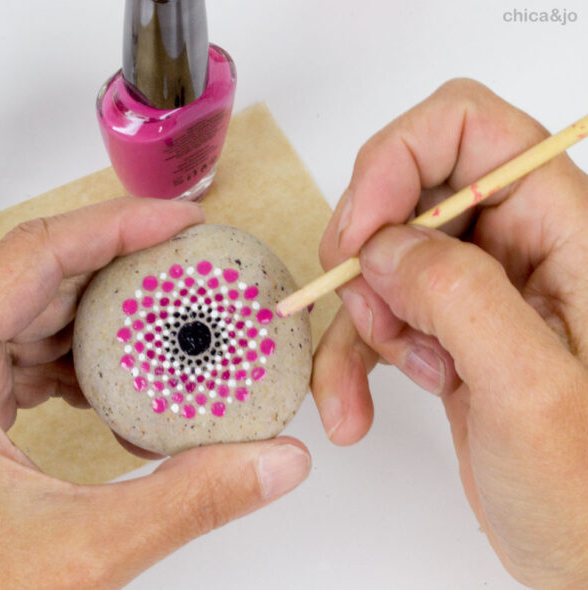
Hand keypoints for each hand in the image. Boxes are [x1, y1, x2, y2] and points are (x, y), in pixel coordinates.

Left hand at [0, 198, 310, 589]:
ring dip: (112, 317)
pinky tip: (125, 388)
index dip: (118, 226)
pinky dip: (89, 359)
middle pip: (46, 276)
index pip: (36, 255)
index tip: (185, 222)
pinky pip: (34, 350)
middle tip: (193, 272)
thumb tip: (280, 461)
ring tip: (171, 328)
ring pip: (41, 311)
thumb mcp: (76, 550)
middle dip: (127, 270)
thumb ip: (186, 501)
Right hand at [312, 78, 587, 587]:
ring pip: (385, 265)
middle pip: (411, 196)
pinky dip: (352, 360)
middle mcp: (520, 250)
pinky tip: (352, 408)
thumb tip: (385, 246)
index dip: (399, 159)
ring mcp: (479, 294)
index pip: (471, 129)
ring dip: (361, 324)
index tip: (359, 231)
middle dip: (370, 259)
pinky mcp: (448, 334)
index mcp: (567, 234)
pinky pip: (380, 319)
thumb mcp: (533, 392)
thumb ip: (461, 298)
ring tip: (376, 386)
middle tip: (373, 320)